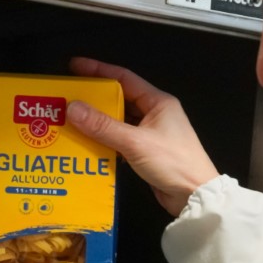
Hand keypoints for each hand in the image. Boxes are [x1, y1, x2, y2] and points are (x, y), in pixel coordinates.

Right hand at [66, 57, 218, 215]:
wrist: (194, 196)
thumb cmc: (172, 163)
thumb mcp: (135, 142)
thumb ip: (103, 126)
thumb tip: (73, 108)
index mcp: (158, 102)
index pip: (124, 78)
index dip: (98, 70)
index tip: (75, 66)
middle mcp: (155, 114)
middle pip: (119, 99)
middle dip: (94, 99)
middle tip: (68, 97)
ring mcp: (151, 133)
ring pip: (119, 121)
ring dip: (98, 122)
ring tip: (72, 120)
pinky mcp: (146, 152)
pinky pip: (120, 140)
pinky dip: (105, 140)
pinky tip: (87, 144)